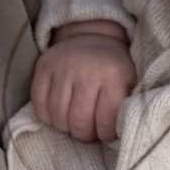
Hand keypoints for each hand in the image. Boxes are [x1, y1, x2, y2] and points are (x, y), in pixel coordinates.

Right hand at [31, 21, 136, 141]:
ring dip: (66, 127)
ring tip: (74, 123)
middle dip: (85, 134)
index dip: (106, 133)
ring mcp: (63, 68)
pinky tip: (59, 114)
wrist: (93, 36)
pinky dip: (47, 117)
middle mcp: (88, 71)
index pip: (107, 121)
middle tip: (89, 131)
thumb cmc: (114, 67)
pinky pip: (39, 104)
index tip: (106, 132)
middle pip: (79, 122)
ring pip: (58, 116)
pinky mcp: (44, 66)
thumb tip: (118, 134)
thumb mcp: (131, 81)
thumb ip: (126, 105)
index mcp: (114, 76)